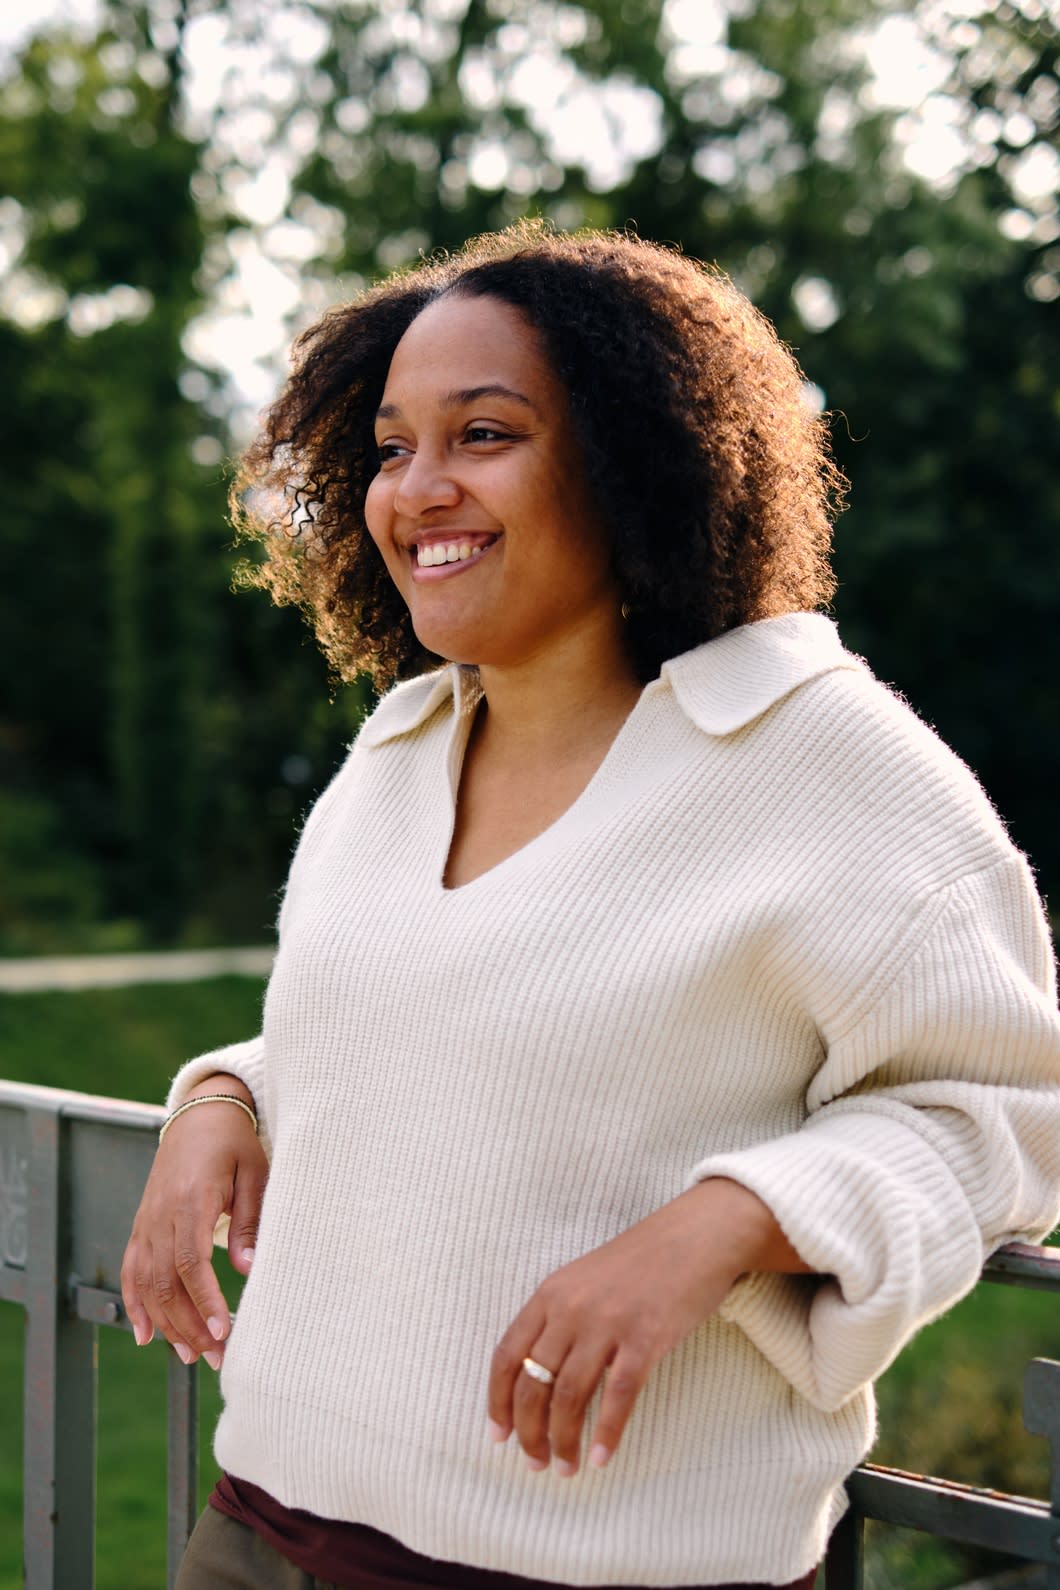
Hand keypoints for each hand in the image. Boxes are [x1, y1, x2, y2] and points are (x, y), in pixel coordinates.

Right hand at [121, 1080, 267, 1367]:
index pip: (190, 1261)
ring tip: (190, 1356)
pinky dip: (134, 1304)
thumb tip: (249, 1268)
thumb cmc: (235, 1142)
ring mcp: (147, 1220)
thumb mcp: (254, 1172)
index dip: (203, 1300)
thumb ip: (250, 1219)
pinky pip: (131, 1269)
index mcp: (190, 1199)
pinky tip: (146, 1335)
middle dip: (188, 1325)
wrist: (202, 1112)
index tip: (222, 1331)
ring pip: (146, 1282)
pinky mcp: (142, 1224)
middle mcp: (161, 1214)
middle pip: (165, 1281)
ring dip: (166, 1323)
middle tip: (216, 1357)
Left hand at [487, 1178, 807, 1475]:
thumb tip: (541, 1378)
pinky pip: (618, 1396)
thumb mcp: (586, 1280)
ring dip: (563, 1440)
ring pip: (569, 1397)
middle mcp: (571, 1308)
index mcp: (550, 1293)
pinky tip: (602, 1458)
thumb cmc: (641, 1263)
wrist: (695, 1237)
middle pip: (533, 1383)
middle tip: (534, 1463)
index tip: (499, 1436)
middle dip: (529, 1431)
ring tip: (566, 1468)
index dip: (498, 1401)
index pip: (507, 1355)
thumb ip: (561, 1319)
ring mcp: (607, 1323)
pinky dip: (607, 1433)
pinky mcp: (645, 1338)